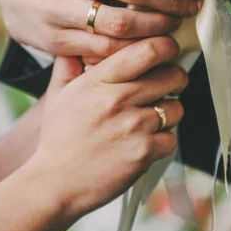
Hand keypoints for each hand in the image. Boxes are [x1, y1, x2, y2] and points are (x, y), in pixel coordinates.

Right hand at [0, 0, 201, 58]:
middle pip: (130, 5)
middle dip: (168, 8)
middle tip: (189, 8)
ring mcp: (58, 20)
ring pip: (118, 35)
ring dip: (153, 33)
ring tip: (173, 27)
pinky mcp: (56, 45)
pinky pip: (101, 53)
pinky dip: (129, 50)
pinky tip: (147, 45)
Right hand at [30, 36, 186, 222]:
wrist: (55, 183)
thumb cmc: (58, 139)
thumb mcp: (58, 95)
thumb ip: (69, 66)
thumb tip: (77, 47)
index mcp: (99, 80)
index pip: (146, 51)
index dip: (166, 46)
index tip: (168, 50)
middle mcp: (118, 99)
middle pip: (171, 76)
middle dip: (176, 78)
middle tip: (170, 83)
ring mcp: (133, 126)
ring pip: (176, 108)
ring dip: (169, 112)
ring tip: (153, 118)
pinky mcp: (143, 153)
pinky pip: (172, 138)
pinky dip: (163, 141)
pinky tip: (146, 142)